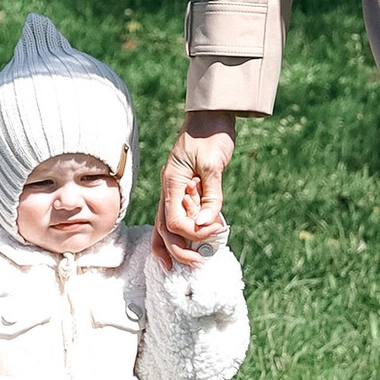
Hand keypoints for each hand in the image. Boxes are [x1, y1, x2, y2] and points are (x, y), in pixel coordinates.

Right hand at [153, 112, 234, 267]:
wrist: (211, 115)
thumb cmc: (211, 134)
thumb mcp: (214, 163)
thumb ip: (211, 194)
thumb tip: (207, 223)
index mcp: (172, 182)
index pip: (173, 220)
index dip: (193, 233)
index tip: (215, 230)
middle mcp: (168, 189)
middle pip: (164, 229)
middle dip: (180, 249)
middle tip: (199, 263)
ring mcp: (173, 190)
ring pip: (164, 226)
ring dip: (175, 246)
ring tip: (185, 264)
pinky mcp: (184, 189)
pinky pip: (175, 217)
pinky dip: (180, 234)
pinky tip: (187, 246)